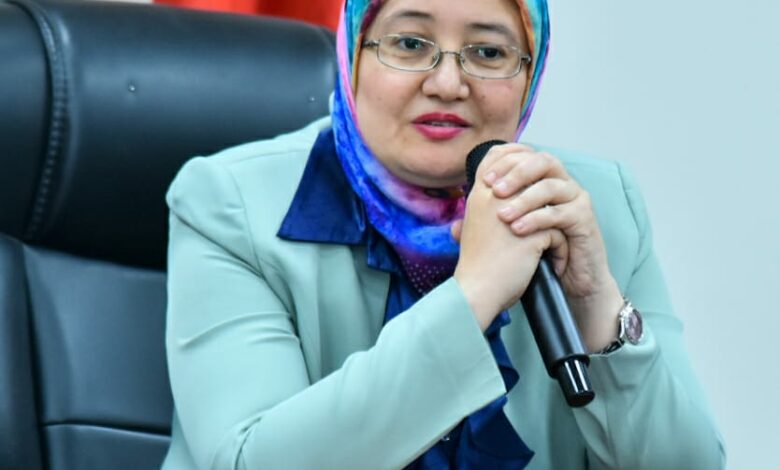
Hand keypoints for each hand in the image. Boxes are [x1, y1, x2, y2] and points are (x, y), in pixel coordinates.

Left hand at [453, 144, 622, 350]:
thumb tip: (454, 227)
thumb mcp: (509, 235)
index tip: (484, 179)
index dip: (505, 162)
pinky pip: (561, 212)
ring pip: (551, 186)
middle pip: (542, 161)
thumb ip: (488, 226)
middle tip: (493, 189)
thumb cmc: (538, 255)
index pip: (526, 156)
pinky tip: (518, 230)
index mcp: (544, 181)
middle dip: (516, 173)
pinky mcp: (585, 219)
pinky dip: (537, 219)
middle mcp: (562, 184)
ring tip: (502, 216)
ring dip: (524, 198)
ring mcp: (576, 199)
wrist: (568, 281)